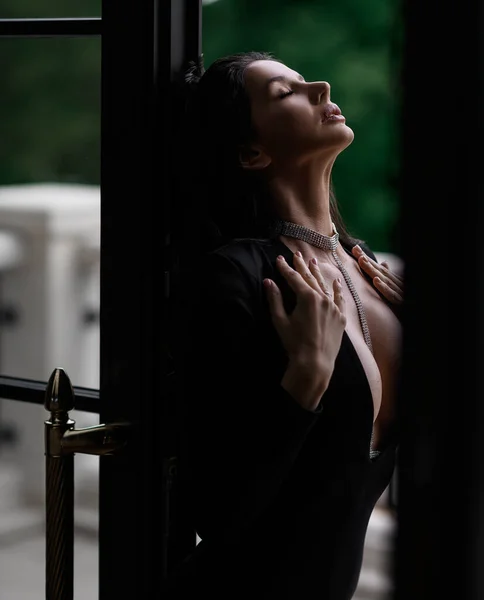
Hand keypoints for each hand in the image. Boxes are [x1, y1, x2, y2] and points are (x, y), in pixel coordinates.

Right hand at [263, 251, 346, 367]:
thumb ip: (275, 299)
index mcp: (306, 297)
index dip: (285, 268)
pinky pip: (339, 299)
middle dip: (301, 266)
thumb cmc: (294, 343)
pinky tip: (336, 281)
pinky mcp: (340, 317)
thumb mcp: (280, 321)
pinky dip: (337, 289)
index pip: (294, 278)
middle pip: (309, 278)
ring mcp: (333, 307)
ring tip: (313, 262)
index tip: (279, 259)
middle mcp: (322, 298)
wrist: (315, 363)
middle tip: (296, 254)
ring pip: (324, 285)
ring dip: (317, 273)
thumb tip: (268, 282)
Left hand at [352, 245, 402, 304]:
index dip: (367, 259)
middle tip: (356, 250)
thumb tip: (384, 263)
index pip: (378, 268)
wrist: (417, 313)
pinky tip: (376, 280)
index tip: (356, 249)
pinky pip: (391, 294)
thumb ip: (389, 277)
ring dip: (372, 270)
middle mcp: (396, 284)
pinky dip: (384, 287)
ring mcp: (399, 292)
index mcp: (394, 282)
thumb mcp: (397, 289)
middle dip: (367, 261)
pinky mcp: (400, 303)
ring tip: (362, 260)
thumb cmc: (406, 301)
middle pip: (380, 271)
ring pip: (384, 279)